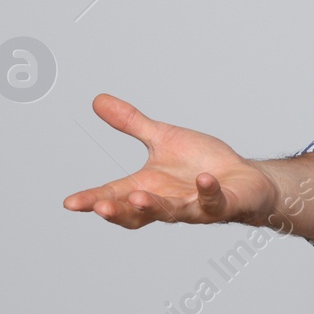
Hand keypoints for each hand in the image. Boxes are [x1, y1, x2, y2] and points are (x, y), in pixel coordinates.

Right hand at [62, 93, 277, 229]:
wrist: (243, 178)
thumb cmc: (201, 163)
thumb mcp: (163, 138)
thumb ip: (132, 124)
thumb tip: (98, 100)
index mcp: (148, 187)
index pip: (114, 196)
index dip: (92, 200)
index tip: (70, 202)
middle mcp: (166, 202)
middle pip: (137, 213)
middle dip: (118, 210)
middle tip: (101, 207)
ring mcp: (193, 206)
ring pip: (171, 212)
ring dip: (154, 206)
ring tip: (138, 196)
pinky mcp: (221, 205)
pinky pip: (213, 202)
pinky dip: (207, 192)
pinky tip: (203, 180)